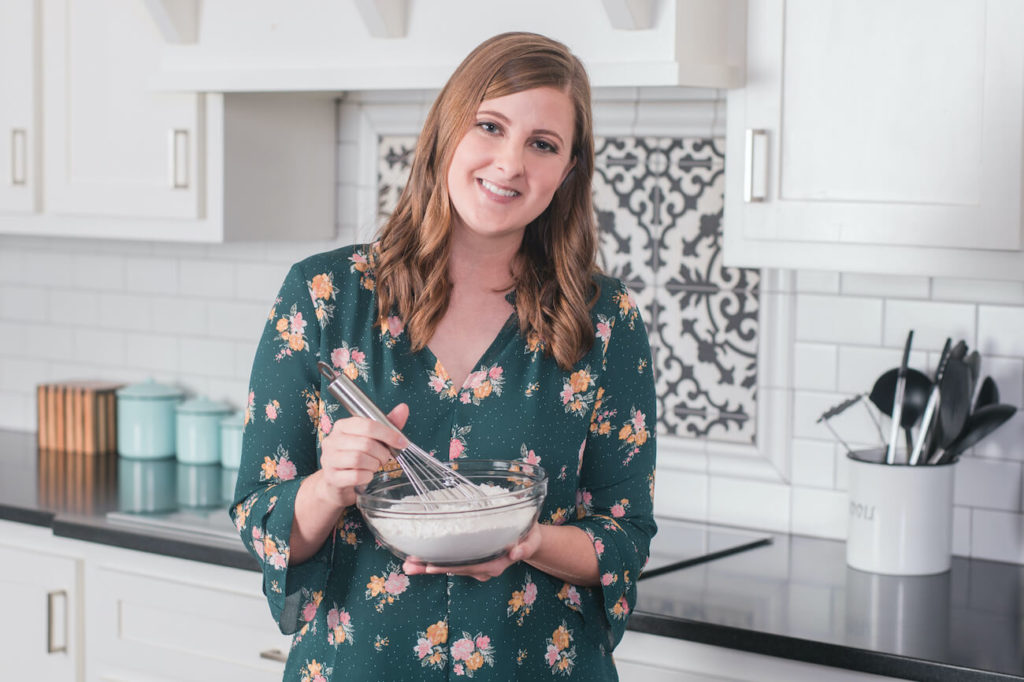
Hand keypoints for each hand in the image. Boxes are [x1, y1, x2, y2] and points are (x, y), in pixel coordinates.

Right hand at [314, 403, 408, 508]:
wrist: (338, 480)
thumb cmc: (357, 454)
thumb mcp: (372, 438)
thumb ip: (387, 424)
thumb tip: (403, 408)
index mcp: (343, 426)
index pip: (367, 425)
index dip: (388, 434)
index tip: (402, 442)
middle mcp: (332, 440)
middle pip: (365, 443)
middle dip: (382, 453)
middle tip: (385, 457)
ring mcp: (329, 459)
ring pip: (358, 459)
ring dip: (374, 464)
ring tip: (375, 465)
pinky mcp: (332, 477)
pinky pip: (355, 476)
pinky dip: (367, 476)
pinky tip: (367, 474)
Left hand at [402, 522, 543, 581]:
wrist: (528, 540)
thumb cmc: (529, 537)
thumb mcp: (532, 540)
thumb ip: (525, 547)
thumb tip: (515, 552)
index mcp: (495, 564)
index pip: (469, 566)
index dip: (450, 566)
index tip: (431, 567)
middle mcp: (482, 568)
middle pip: (454, 568)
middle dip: (430, 568)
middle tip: (408, 566)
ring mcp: (475, 565)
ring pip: (449, 566)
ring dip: (427, 566)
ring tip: (407, 565)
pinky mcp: (470, 558)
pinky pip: (452, 561)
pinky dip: (435, 560)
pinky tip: (418, 557)